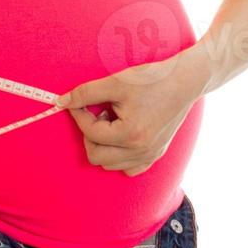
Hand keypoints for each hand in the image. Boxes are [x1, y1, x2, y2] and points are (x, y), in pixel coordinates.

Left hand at [54, 53, 205, 176]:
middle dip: (90, 134)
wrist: (185, 80)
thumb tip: (62, 102)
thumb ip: (86, 93)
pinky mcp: (157, 154)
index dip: (79, 115)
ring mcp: (150, 155)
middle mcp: (140, 151)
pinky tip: (122, 135)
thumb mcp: (116, 82)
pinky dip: (120, 157)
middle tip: (99, 113)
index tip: (77, 102)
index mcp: (130, 135)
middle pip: (96, 156)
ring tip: (113, 121)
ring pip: (110, 165)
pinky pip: (130, 168)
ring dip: (104, 145)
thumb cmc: (152, 79)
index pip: (91, 133)